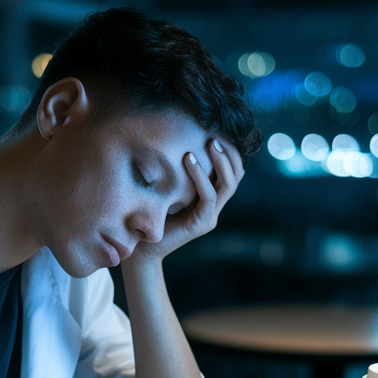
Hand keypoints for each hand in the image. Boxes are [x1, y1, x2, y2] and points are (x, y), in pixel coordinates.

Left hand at [131, 137, 244, 262]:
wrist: (140, 247)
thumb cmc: (149, 212)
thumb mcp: (166, 185)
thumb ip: (176, 169)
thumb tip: (174, 136)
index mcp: (209, 197)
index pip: (232, 171)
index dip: (230, 151)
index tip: (218, 130)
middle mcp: (214, 206)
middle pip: (236, 176)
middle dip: (229, 153)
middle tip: (214, 134)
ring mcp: (210, 216)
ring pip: (227, 185)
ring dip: (220, 161)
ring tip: (208, 143)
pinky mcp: (201, 224)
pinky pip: (208, 197)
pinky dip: (200, 176)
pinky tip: (188, 159)